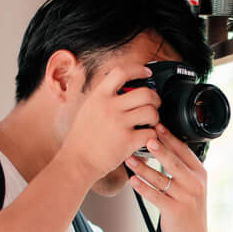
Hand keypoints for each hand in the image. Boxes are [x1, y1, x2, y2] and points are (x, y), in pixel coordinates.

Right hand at [61, 64, 160, 181]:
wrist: (77, 162)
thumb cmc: (82, 138)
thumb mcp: (88, 109)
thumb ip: (104, 97)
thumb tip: (120, 86)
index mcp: (99, 96)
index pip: (121, 72)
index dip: (138, 70)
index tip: (147, 73)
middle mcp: (109, 107)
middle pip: (145, 92)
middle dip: (155, 98)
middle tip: (154, 104)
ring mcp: (119, 124)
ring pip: (151, 112)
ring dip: (155, 117)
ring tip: (150, 122)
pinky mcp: (127, 141)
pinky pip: (151, 132)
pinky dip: (153, 135)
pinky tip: (147, 137)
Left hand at [124, 125, 208, 231]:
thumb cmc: (188, 210)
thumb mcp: (192, 186)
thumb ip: (182, 168)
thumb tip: (164, 146)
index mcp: (200, 174)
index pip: (184, 151)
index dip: (170, 138)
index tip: (158, 126)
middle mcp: (194, 184)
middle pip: (174, 162)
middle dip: (159, 149)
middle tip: (145, 137)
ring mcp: (185, 198)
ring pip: (161, 178)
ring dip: (144, 168)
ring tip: (130, 159)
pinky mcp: (174, 210)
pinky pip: (155, 196)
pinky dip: (142, 188)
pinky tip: (133, 180)